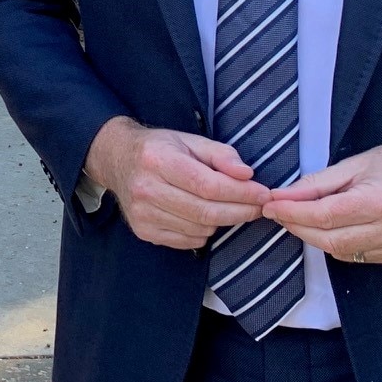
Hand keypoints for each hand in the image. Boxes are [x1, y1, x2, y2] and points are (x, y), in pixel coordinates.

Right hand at [84, 116, 272, 250]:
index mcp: (158, 160)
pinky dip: (205, 231)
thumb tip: (247, 175)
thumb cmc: (160, 148)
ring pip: (200, 229)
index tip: (263, 193)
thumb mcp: (190, 140)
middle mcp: (146, 189)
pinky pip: (188, 241)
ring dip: (223, 221)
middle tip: (258, 206)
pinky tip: (204, 216)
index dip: (241, 193)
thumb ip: (221, 155)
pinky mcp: (143, 231)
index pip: (208, 185)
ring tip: (227, 206)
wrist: (117, 160)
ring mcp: (142, 214)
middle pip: (206, 212)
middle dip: (241, 211)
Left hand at [264, 134, 381, 265]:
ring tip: (300, 217)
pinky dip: (339, 244)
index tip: (269, 205)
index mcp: (379, 202)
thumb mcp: (355, 164)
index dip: (291, 213)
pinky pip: (360, 256)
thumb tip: (282, 196)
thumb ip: (316, 183)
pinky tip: (331, 228)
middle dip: (297, 227)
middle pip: (329, 240)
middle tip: (278, 212)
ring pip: (342, 252)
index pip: (323, 216)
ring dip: (315, 237)